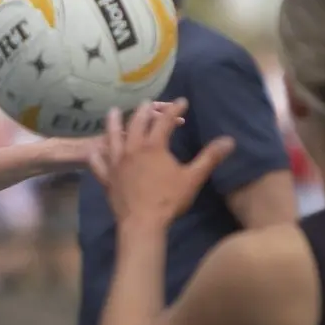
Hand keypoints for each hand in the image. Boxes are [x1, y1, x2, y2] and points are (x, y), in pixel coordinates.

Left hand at [92, 98, 234, 229]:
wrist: (142, 223)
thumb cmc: (169, 200)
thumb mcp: (192, 178)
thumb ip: (210, 157)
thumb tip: (230, 140)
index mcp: (154, 146)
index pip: (166, 121)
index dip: (175, 109)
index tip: (182, 102)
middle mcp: (133, 149)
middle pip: (138, 123)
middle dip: (145, 111)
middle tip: (149, 103)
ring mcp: (117, 163)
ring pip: (113, 137)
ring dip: (114, 122)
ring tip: (115, 111)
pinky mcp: (108, 178)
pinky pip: (98, 164)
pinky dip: (97, 155)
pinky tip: (95, 150)